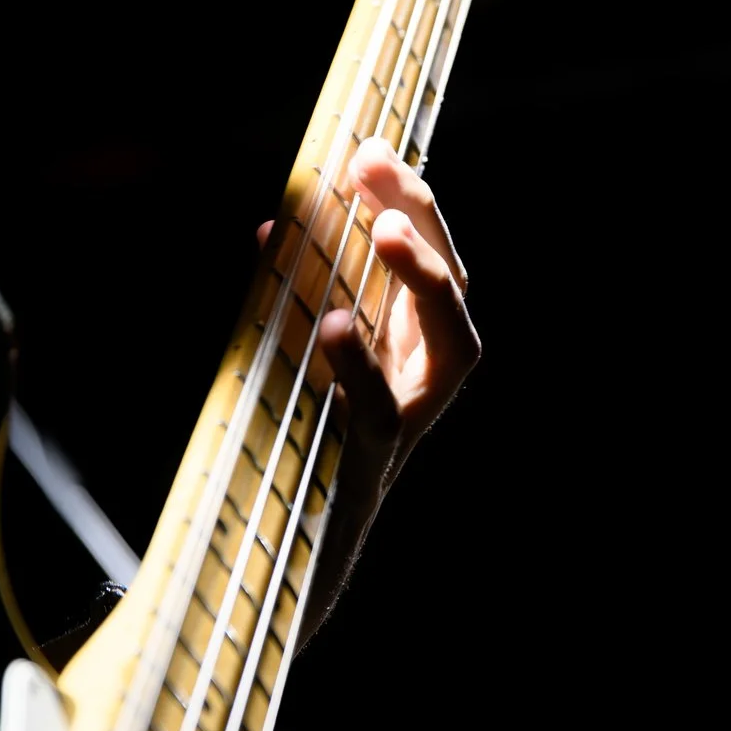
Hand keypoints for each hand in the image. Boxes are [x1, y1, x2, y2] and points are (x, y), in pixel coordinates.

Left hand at [265, 135, 479, 646]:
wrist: (272, 585)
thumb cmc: (283, 468)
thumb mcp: (285, 371)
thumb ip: (289, 308)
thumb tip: (273, 231)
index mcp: (405, 361)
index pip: (433, 267)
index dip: (412, 204)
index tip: (369, 145)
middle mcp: (422, 394)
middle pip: (458, 295)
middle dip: (426, 224)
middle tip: (377, 171)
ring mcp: (405, 433)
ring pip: (458, 353)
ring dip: (427, 282)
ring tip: (383, 233)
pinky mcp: (368, 472)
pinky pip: (377, 415)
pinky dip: (358, 364)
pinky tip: (330, 323)